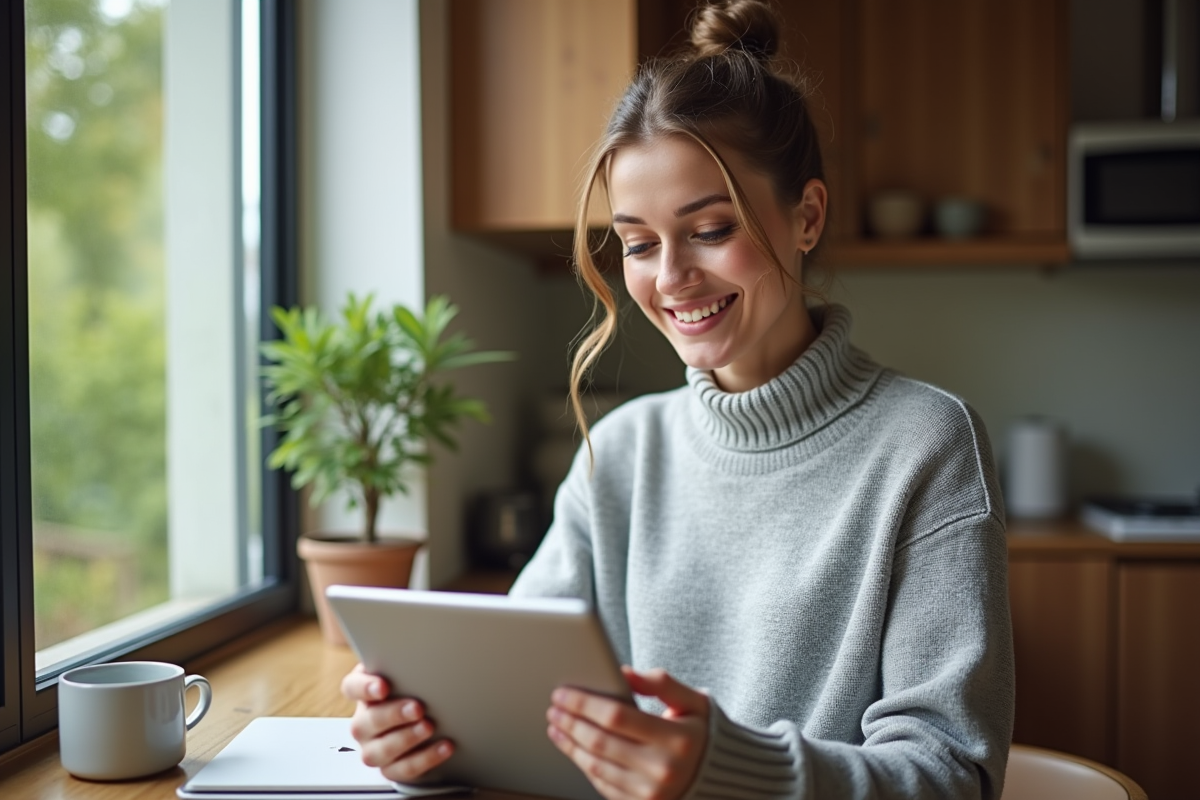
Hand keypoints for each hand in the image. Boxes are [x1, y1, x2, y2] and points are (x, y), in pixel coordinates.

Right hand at [341, 664, 453, 781]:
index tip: (383, 686)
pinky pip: (403, 769)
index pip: (352, 687)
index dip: (364, 687)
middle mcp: (363, 723)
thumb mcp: (409, 672)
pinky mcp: (390, 769)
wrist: (430, 719)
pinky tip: (444, 746)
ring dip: (406, 739)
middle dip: (393, 715)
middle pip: (366, 722)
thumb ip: (408, 664)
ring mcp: (373, 748)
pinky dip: (425, 758)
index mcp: (364, 693)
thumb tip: (424, 649)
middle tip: (418, 708)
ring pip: (380, 751)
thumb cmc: (415, 690)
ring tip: (429, 727)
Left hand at [546, 666, 708, 799]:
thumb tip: (624, 672)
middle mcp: (663, 770)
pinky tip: (574, 748)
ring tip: (557, 725)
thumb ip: (662, 683)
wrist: (719, 777)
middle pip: (600, 742)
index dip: (584, 704)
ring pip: (596, 766)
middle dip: (571, 722)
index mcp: (677, 739)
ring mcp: (651, 793)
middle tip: (554, 706)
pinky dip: (584, 765)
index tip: (563, 692)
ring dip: (570, 744)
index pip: (617, 716)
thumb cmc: (702, 733)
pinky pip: (603, 785)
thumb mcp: (694, 702)